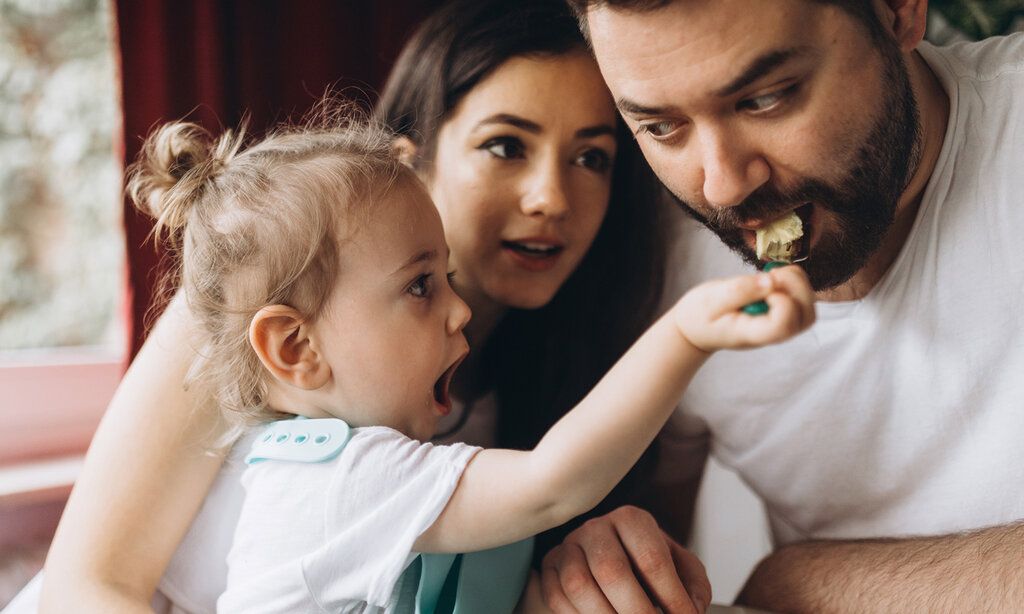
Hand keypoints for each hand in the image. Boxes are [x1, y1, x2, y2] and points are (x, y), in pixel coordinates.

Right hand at [540, 506, 711, 612]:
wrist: (610, 558)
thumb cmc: (649, 566)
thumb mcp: (680, 568)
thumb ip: (694, 587)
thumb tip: (692, 610)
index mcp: (632, 520)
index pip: (652, 560)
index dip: (672, 598)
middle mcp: (596, 527)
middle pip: (611, 571)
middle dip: (637, 611)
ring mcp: (569, 545)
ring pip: (578, 585)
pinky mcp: (549, 565)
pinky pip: (556, 597)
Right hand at [675, 264, 814, 351]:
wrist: (697, 328)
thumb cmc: (700, 316)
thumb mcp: (711, 299)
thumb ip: (740, 290)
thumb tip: (771, 281)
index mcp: (753, 333)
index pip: (784, 325)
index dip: (782, 300)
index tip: (763, 285)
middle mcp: (772, 333)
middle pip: (805, 317)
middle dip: (797, 287)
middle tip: (771, 274)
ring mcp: (780, 326)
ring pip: (809, 308)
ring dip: (797, 283)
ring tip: (771, 275)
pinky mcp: (782, 315)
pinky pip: (803, 299)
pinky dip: (794, 281)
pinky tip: (774, 277)